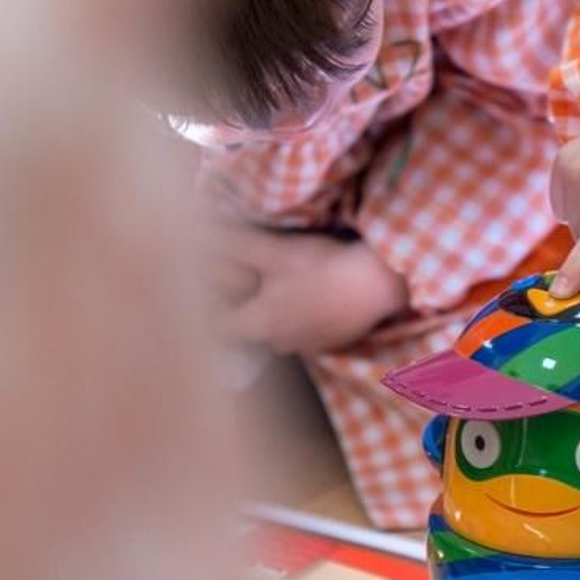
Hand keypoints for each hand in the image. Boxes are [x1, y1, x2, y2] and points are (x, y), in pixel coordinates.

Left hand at [211, 227, 407, 354]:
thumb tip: (200, 233)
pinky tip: (315, 296)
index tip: (213, 290)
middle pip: (251, 330)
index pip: (220, 327)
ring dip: (278, 315)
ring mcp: (310, 346)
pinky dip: (306, 318)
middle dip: (247, 309)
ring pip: (281, 333)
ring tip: (284, 288)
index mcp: (260, 323)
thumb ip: (235, 244)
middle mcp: (280, 342)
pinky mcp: (335, 342)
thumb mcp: (274, 251)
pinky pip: (309, 333)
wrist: (378, 285)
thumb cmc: (322, 267)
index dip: (212, 309)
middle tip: (248, 281)